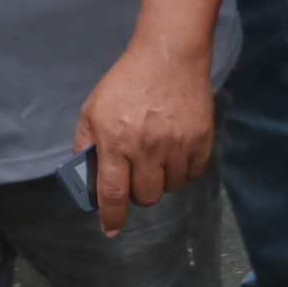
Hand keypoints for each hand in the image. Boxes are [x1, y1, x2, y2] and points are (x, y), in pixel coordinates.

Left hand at [73, 34, 215, 233]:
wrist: (169, 55)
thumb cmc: (126, 82)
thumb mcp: (93, 109)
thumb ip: (86, 144)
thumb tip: (89, 178)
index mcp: (115, 141)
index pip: (113, 193)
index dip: (111, 217)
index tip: (111, 230)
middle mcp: (147, 148)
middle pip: (146, 196)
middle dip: (138, 192)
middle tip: (137, 174)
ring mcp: (177, 144)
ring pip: (171, 187)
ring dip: (162, 180)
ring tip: (158, 158)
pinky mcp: (201, 138)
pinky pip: (194, 173)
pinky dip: (184, 170)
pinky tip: (177, 152)